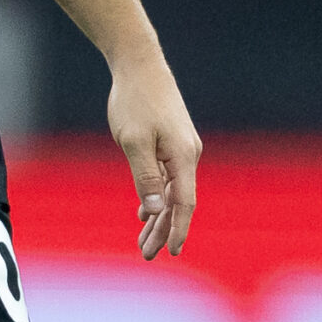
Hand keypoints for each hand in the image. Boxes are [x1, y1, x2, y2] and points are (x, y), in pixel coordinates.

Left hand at [107, 47, 199, 259]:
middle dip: (163, 230)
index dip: (179, 230)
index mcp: (183, 157)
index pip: (184, 203)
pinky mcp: (171, 143)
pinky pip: (167, 178)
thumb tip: (156, 210)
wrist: (140, 66)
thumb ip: (146, 177)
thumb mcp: (133, 142)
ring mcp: (181, 149)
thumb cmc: (135, 101)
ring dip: (158, 217)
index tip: (172, 252)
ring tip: (143, 242)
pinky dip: (156, 197)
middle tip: (148, 255)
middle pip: (178, 202)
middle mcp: (188, 155)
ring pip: (171, 192)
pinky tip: (144, 213)